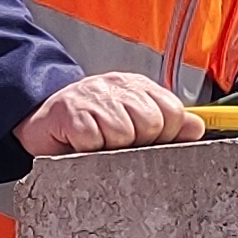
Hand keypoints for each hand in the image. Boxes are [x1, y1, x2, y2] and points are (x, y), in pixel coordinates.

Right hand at [15, 70, 201, 156]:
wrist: (41, 116)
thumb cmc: (89, 121)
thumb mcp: (132, 118)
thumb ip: (167, 122)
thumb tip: (196, 127)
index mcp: (137, 87)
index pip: (173, 112)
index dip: (165, 134)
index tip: (148, 140)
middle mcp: (117, 87)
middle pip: (152, 124)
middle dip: (138, 142)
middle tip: (118, 143)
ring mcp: (94, 97)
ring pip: (124, 134)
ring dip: (111, 148)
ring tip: (98, 144)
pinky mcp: (71, 113)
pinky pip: (93, 140)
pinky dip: (87, 150)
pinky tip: (80, 144)